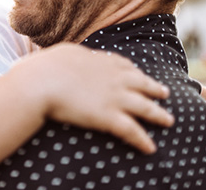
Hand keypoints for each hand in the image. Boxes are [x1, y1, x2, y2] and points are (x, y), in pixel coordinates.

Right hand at [12, 42, 173, 153]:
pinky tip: (151, 148)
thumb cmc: (36, 70)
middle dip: (154, 88)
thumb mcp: (49, 56)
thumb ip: (56, 59)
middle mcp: (111, 76)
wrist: (39, 84)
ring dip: (158, 114)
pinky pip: (133, 131)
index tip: (138, 73)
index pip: (121, 63)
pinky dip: (143, 140)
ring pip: (145, 106)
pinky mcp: (110, 116)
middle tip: (165, 92)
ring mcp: (113, 96)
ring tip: (169, 120)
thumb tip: (42, 60)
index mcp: (96, 60)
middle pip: (140, 82)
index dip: (132, 70)